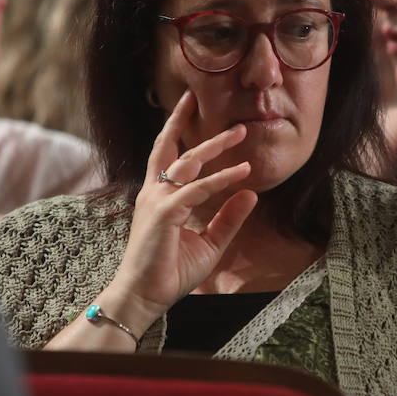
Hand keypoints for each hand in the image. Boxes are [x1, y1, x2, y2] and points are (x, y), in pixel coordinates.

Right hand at [100, 90, 257, 329]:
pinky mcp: (164, 214)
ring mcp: (157, 202)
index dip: (180, 134)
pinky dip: (221, 180)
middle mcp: (154, 194)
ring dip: (215, 145)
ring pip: (187, 163)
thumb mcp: (210, 243)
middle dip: (184, 121)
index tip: (195, 114)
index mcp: (160, 198)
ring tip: (240, 132)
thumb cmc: (170, 272)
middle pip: (169, 148)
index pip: (170, 158)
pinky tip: (243, 173)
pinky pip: (197, 190)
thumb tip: (251, 194)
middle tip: (199, 97)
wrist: (145, 298)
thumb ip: (228, 218)